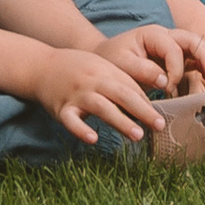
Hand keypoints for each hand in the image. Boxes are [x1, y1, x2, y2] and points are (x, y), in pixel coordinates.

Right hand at [30, 45, 166, 146]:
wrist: (41, 65)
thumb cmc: (78, 70)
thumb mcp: (101, 68)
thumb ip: (122, 83)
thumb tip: (147, 106)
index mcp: (105, 71)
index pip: (130, 87)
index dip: (146, 101)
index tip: (162, 116)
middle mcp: (93, 82)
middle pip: (121, 95)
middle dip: (142, 110)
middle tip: (159, 125)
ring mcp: (77, 95)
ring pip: (101, 107)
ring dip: (120, 120)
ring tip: (138, 135)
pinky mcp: (61, 109)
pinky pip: (72, 120)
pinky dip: (81, 129)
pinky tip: (93, 139)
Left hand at [100, 21, 204, 95]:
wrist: (106, 61)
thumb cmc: (111, 60)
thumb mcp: (120, 64)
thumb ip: (142, 70)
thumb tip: (164, 81)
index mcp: (153, 34)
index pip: (173, 48)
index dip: (174, 69)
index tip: (167, 88)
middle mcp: (167, 37)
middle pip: (193, 40)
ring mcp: (173, 47)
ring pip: (198, 49)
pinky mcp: (176, 60)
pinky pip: (194, 61)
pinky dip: (203, 70)